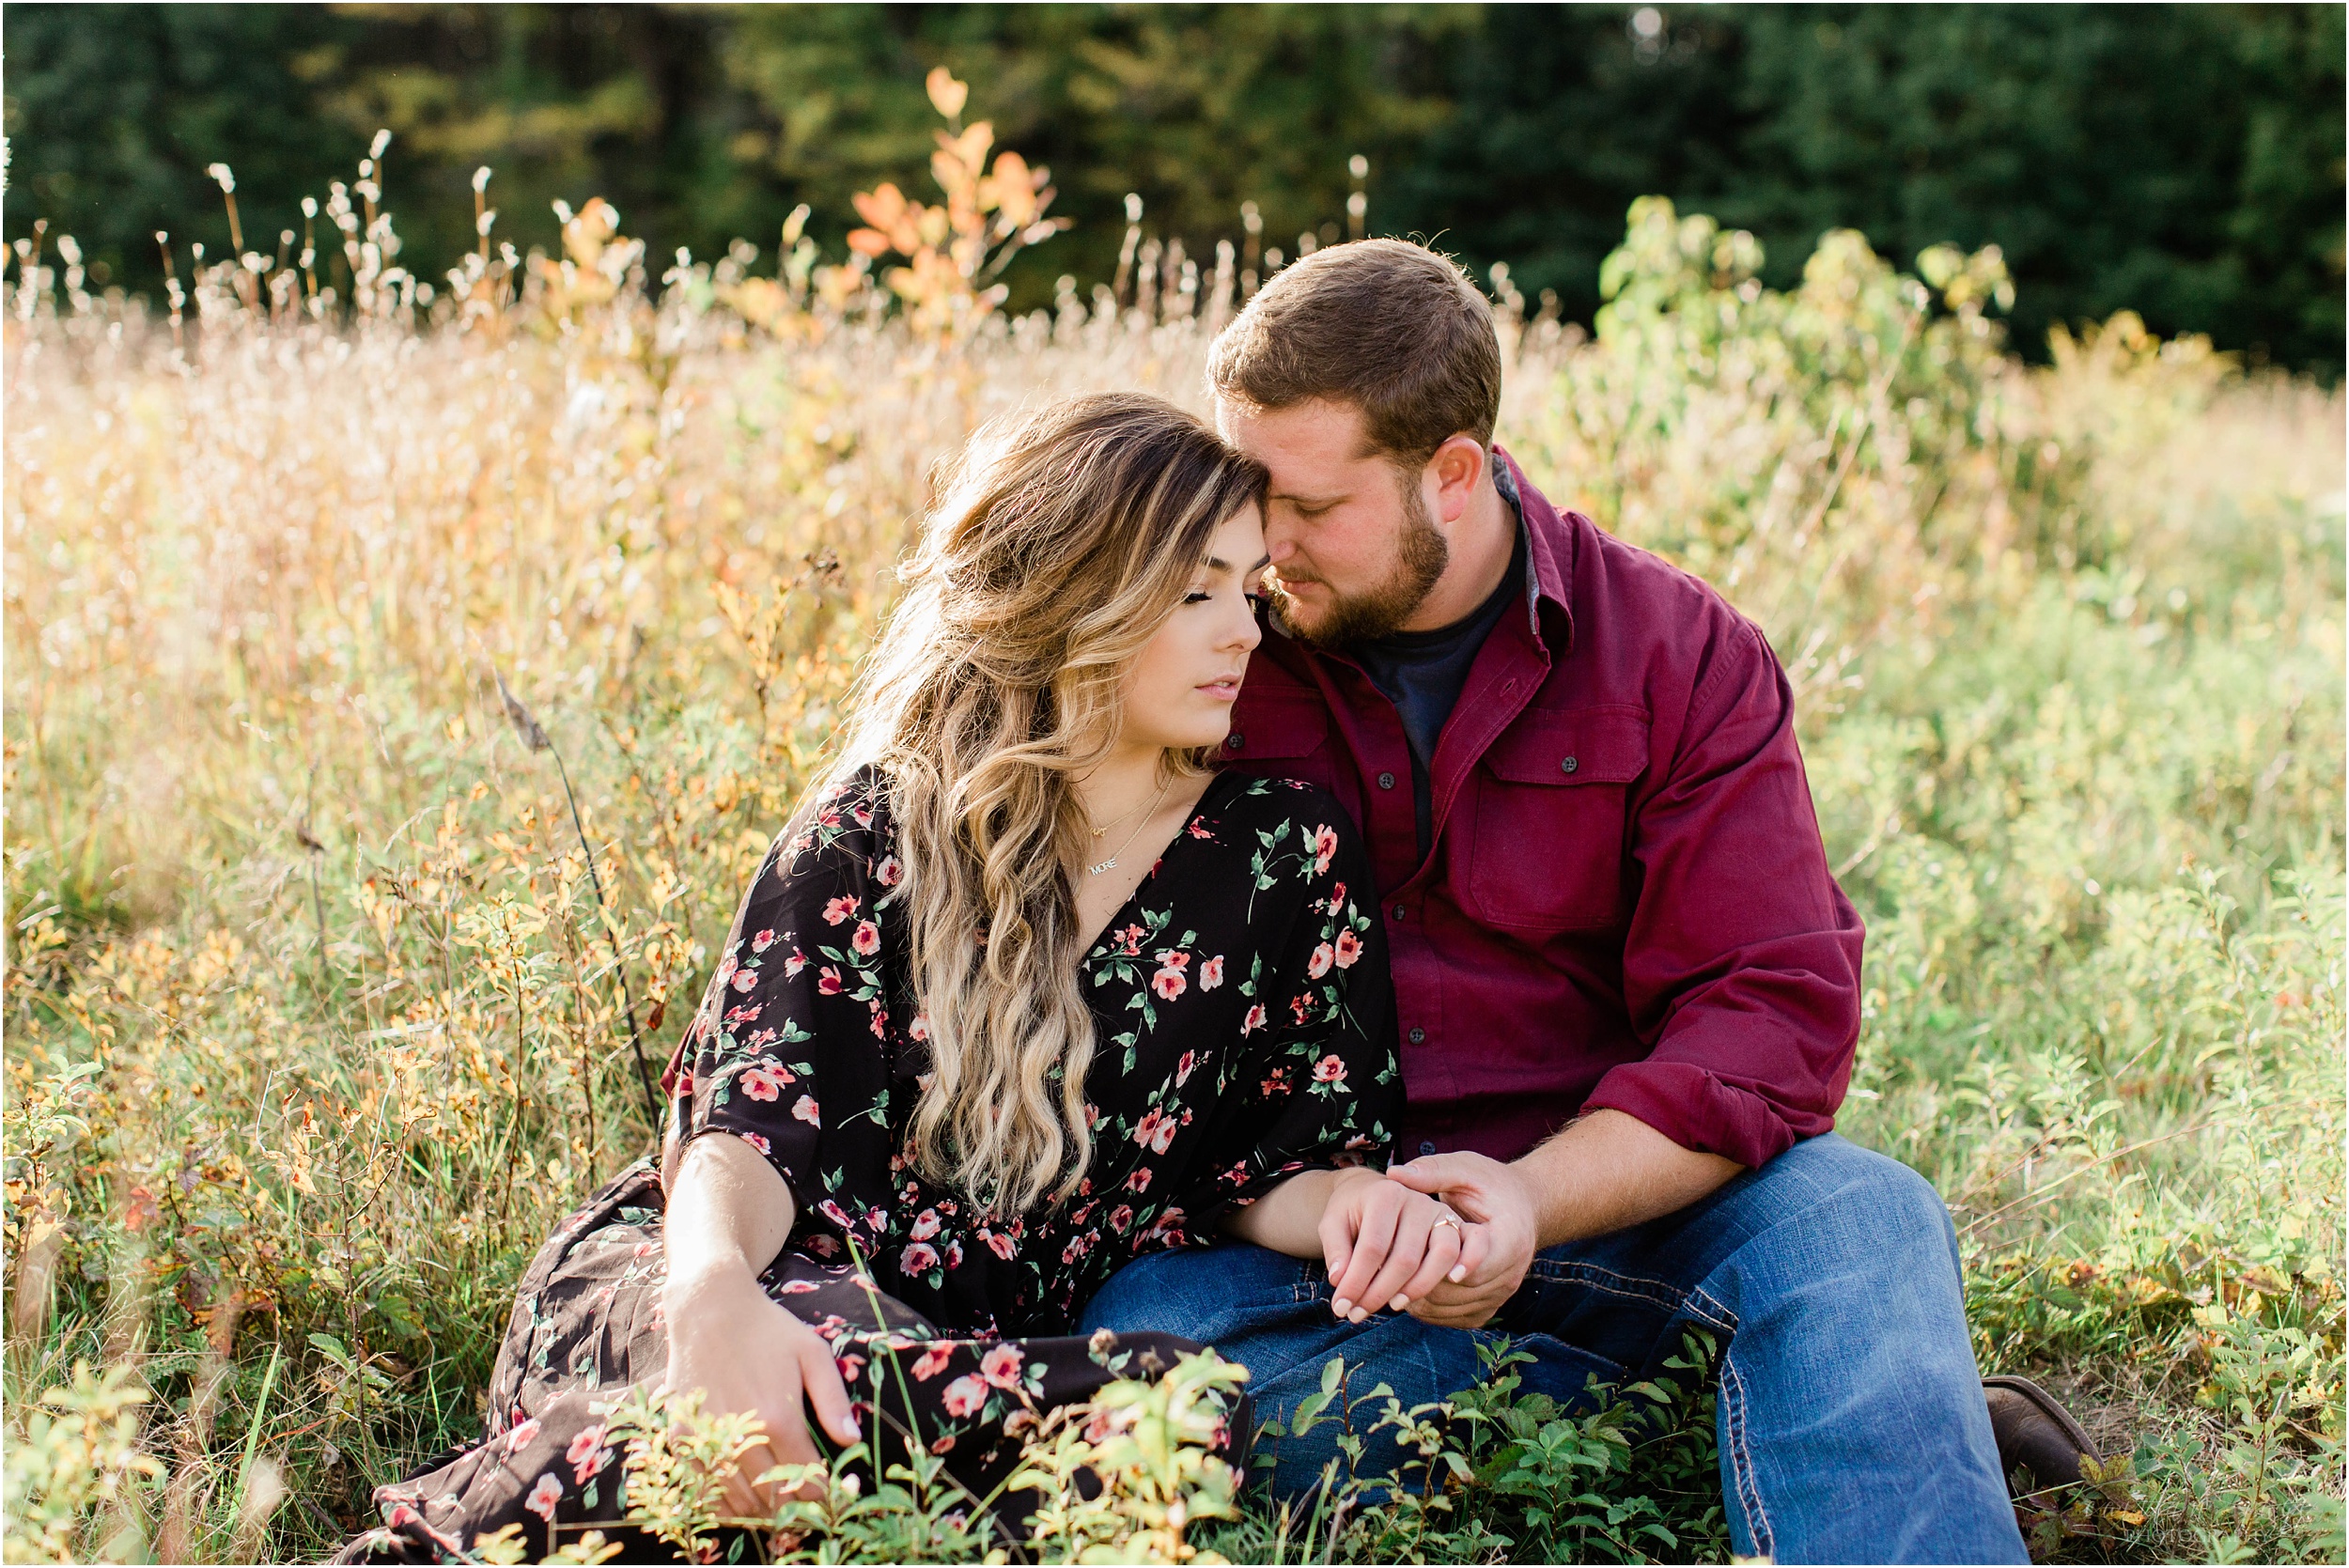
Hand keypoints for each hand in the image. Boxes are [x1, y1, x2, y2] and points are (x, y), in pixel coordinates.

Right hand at [662, 1266, 858, 1518]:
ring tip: (779, 1509)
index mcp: (779, 1418)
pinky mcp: (683, 1437)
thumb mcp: (812, 1353)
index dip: (822, 1496)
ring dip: (761, 1512)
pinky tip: (742, 1501)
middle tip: (806, 1511)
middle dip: (794, 1510)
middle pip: (772, 1498)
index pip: (806, 1479)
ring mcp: (708, 1439)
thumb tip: (853, 1441)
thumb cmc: (768, 1330)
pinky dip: (724, 1505)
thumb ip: (833, 1401)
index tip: (831, 1499)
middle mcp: (742, 1434)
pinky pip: (705, 1488)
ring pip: (738, 1501)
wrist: (709, 1309)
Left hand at [1317, 1167, 1468, 1322]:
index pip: (1372, 1248)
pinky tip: (1452, 1282)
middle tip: (1357, 1315)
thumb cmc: (1352, 1212)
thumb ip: (1335, 1248)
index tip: (1341, 1306)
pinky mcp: (1457, 1224)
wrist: (1374, 1191)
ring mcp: (1440, 1213)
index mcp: (1385, 1194)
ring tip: (1393, 1304)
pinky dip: (1468, 1263)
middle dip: (1379, 1294)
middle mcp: (1417, 1201)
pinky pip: (1474, 1243)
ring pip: (1442, 1254)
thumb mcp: (1332, 1222)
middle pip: (1405, 1258)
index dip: (1356, 1282)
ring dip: (1418, 1287)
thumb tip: (1340, 1280)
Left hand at [1382, 1151, 1539, 1327]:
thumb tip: (1393, 1172)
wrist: (1523, 1206)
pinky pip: (1457, 1318)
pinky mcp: (1491, 1307)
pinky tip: (1406, 1291)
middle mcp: (1511, 1272)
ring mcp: (1502, 1294)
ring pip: (1454, 1309)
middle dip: (1419, 1283)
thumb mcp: (1466, 1169)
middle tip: (1378, 1275)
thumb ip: (1433, 1172)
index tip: (1409, 1260)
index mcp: (1510, 1238)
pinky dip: (1430, 1309)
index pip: (1477, 1264)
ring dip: (1419, 1299)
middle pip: (1460, 1291)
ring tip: (1384, 1283)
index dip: (1441, 1266)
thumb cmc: (1491, 1184)